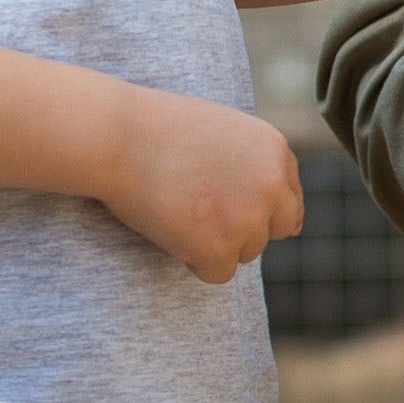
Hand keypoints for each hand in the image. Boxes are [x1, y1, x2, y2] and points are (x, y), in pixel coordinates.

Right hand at [95, 93, 308, 283]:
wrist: (116, 137)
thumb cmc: (156, 130)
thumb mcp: (222, 132)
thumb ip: (253, 167)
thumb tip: (287, 222)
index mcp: (274, 151)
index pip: (287, 203)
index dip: (256, 210)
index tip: (225, 207)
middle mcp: (272, 185)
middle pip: (271, 232)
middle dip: (240, 229)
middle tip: (198, 211)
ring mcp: (249, 218)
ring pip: (244, 253)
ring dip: (214, 243)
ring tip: (178, 212)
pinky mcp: (220, 246)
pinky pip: (218, 273)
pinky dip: (193, 262)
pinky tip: (171, 232)